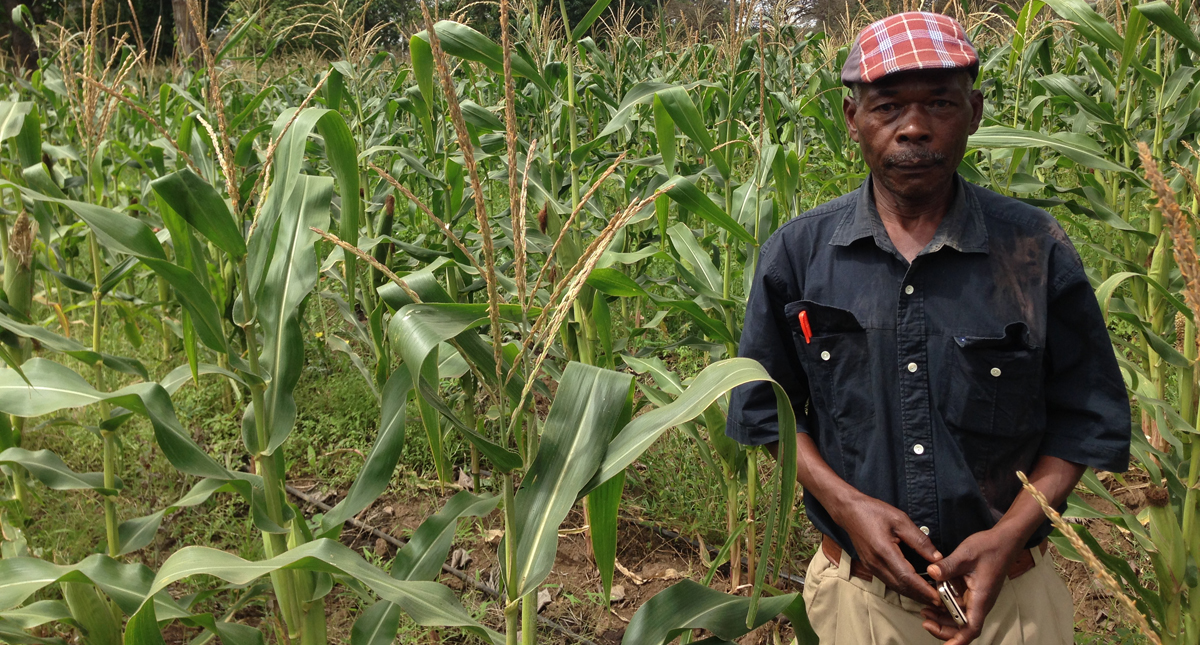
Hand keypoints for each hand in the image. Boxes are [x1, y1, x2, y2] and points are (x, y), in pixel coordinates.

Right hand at [835, 494, 942, 604]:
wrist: (849, 511)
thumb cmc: (874, 511)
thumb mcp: (900, 520)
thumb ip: (919, 540)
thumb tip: (937, 558)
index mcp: (884, 551)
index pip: (906, 577)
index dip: (923, 589)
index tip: (938, 596)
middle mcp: (876, 563)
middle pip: (901, 587)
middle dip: (921, 596)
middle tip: (940, 601)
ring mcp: (871, 566)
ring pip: (895, 586)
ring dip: (913, 594)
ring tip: (930, 597)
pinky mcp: (870, 566)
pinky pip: (889, 581)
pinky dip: (903, 587)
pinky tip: (913, 586)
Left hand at [922, 528, 1021, 643]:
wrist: (1004, 540)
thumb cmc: (990, 548)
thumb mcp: (965, 554)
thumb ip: (948, 566)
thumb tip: (932, 572)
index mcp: (981, 598)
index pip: (971, 628)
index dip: (958, 640)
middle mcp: (980, 602)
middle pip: (963, 628)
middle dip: (943, 629)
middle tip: (925, 621)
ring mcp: (977, 598)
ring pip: (959, 618)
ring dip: (942, 618)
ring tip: (925, 611)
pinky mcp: (973, 592)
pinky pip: (959, 605)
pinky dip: (946, 606)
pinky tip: (933, 598)